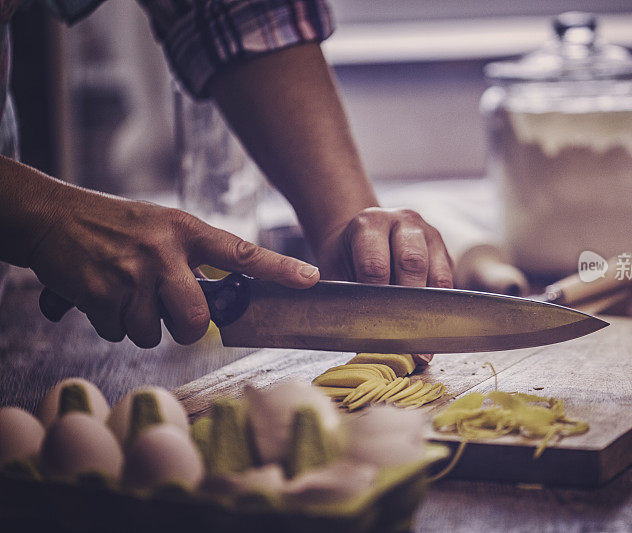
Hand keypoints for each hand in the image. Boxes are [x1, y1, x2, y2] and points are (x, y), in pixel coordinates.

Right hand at [30, 194, 318, 347]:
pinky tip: (98, 295)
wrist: (49, 217)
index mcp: (185, 230)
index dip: (279, 269)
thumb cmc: (112, 225)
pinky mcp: (101, 293)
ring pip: (152, 332)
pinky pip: (118, 332)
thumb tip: (211, 305)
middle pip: (196, 318)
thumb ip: (189, 259)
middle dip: (183, 328)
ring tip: (123, 294)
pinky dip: (108, 322)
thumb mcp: (160, 227)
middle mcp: (164, 250)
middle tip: (169, 316)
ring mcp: (133, 273)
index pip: (241, 253)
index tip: (311, 279)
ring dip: (137, 324)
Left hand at [314, 207, 453, 365]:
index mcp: (370, 223)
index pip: (376, 264)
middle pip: (413, 263)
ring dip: (429, 308)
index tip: (374, 322)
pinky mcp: (445, 252)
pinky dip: (439, 307)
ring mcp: (429, 234)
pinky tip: (428, 326)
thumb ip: (343, 294)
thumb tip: (355, 329)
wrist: (361, 234)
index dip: (376, 297)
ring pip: (438, 275)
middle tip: (400, 332)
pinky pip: (448, 283)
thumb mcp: (335, 268)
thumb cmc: (346, 256)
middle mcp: (404, 222)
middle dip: (407, 302)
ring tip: (419, 337)